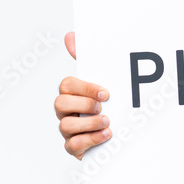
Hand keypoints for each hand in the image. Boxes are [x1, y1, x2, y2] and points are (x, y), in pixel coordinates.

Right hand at [54, 31, 111, 159]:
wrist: (123, 131)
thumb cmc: (109, 103)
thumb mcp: (104, 79)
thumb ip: (88, 58)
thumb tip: (70, 36)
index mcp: (73, 93)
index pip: (66, 85)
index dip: (84, 88)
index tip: (106, 93)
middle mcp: (67, 111)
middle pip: (60, 104)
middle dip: (84, 105)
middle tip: (104, 108)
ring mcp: (69, 130)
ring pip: (65, 126)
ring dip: (89, 124)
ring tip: (107, 122)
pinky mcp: (75, 147)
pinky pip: (72, 146)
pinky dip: (90, 140)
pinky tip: (106, 135)